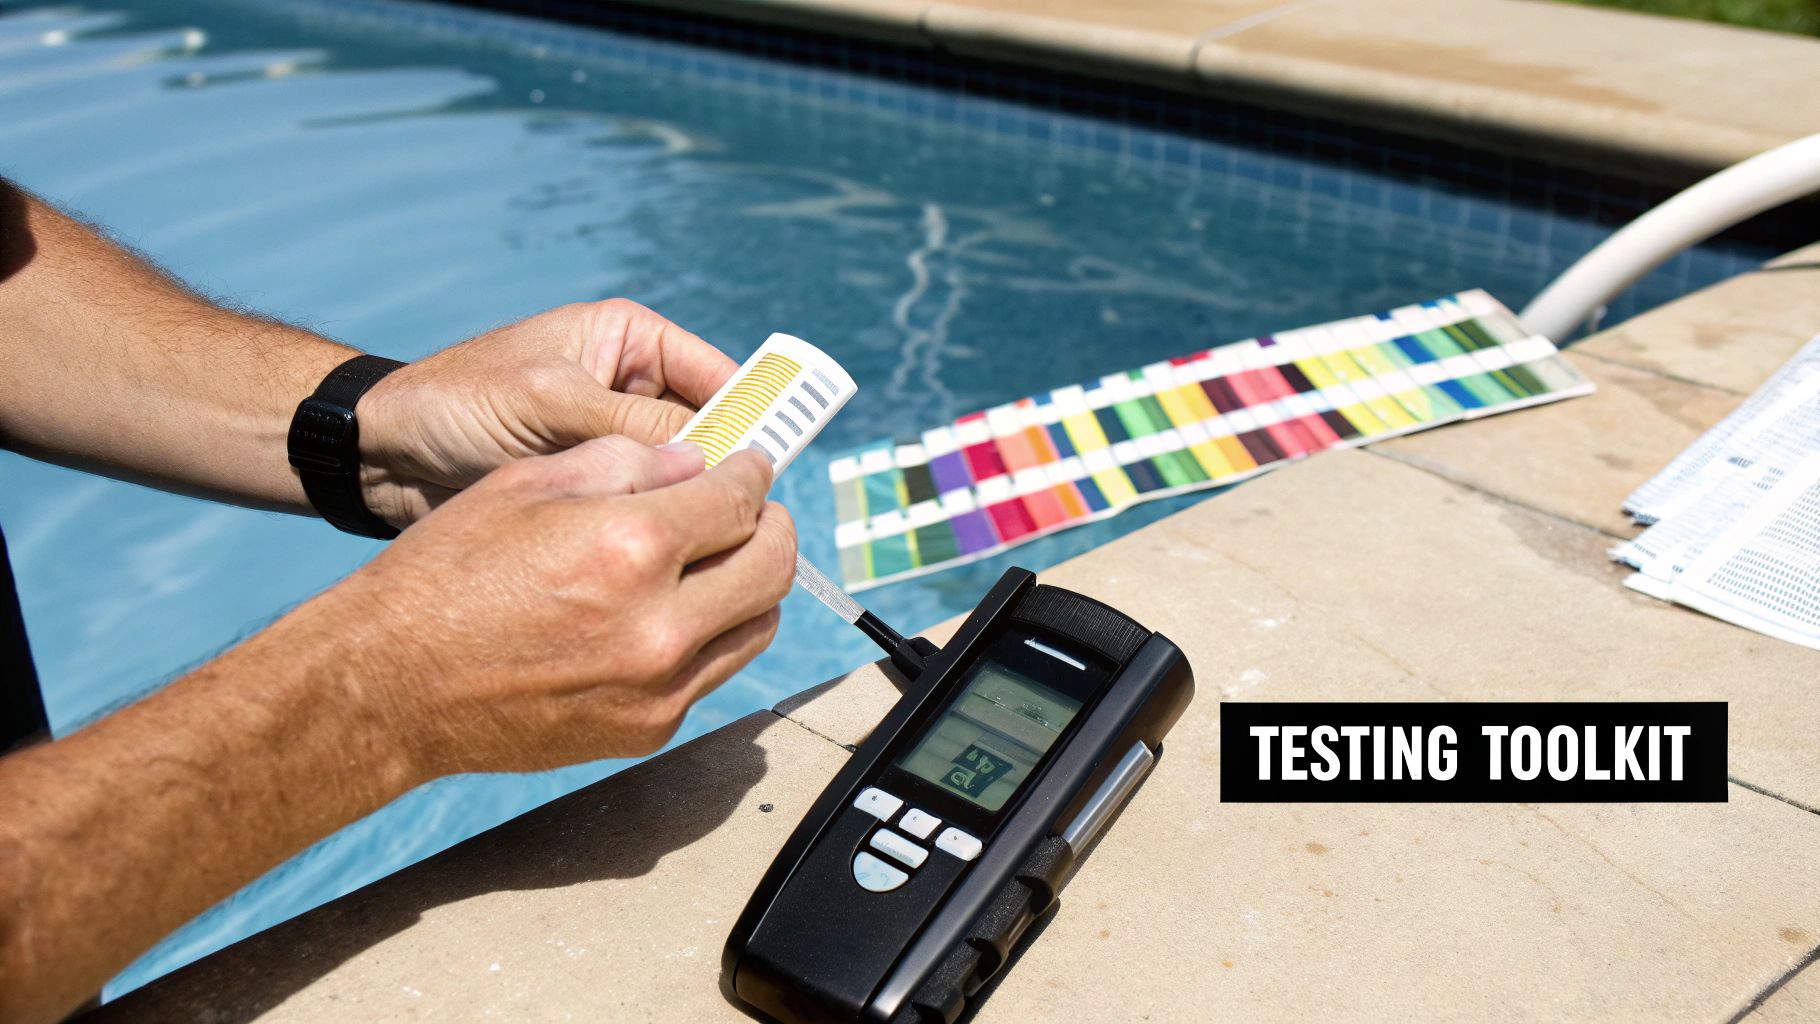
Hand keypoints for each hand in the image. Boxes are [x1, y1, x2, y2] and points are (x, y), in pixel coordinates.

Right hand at [326, 437, 794, 776]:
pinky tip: (672, 614)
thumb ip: (624, 463)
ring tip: (719, 562)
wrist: (390, 685)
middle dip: (772, 526)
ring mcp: (658, 687)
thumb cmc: (443, 577)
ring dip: (752, 585)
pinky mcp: (648, 730)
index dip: (753, 473)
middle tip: (752, 510)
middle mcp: (659, 625)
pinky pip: (714, 673)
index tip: (751, 466)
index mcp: (631, 547)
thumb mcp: (525, 484)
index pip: (740, 500)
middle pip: (774, 566)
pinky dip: (711, 636)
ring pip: (759, 626)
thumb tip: (695, 462)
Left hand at [354, 299, 737, 526]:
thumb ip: (637, 426)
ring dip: (687, 503)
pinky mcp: (591, 489)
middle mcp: (630, 388)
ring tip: (705, 538)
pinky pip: (643, 508)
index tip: (773, 464)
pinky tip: (666, 555)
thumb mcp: (551, 404)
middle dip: (724, 468)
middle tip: (746, 515)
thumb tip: (719, 459)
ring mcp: (613, 442)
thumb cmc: (456, 403)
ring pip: (680, 476)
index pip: (719, 376)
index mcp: (628, 340)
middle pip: (710, 429)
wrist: (380, 453)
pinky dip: (655, 527)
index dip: (754, 416)